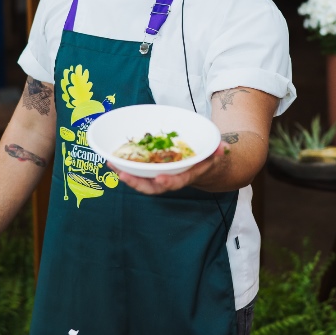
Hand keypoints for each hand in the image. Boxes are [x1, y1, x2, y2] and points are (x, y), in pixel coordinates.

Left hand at [109, 143, 226, 194]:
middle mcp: (171, 178)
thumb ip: (218, 151)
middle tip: (123, 175)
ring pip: (141, 180)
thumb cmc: (209, 158)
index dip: (168, 182)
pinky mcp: (153, 170)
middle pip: (152, 186)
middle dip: (137, 182)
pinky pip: (138, 171)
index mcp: (186, 176)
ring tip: (112, 165)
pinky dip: (125, 166)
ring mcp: (160, 175)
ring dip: (126, 174)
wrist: (204, 167)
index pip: (177, 183)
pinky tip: (112, 159)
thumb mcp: (216, 154)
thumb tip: (223, 147)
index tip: (159, 179)